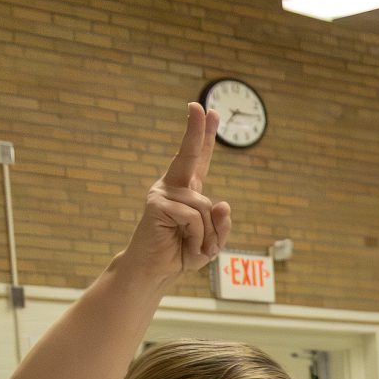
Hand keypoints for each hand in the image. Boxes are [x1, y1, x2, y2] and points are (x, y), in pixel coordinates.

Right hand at [123, 103, 230, 284]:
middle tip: (200, 106)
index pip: (198, 160)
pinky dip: (197, 238)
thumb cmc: (181, 253)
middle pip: (191, 156)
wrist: (155, 271)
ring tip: (194, 246)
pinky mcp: (157, 204)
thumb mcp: (211, 241)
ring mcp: (163, 193)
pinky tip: (185, 246)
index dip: (203, 136)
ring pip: (205, 207)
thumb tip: (223, 203)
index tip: (206, 111)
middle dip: (197, 131)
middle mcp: (173, 186)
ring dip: (208, 235)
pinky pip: (193, 218)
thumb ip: (221, 225)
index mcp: (187, 191)